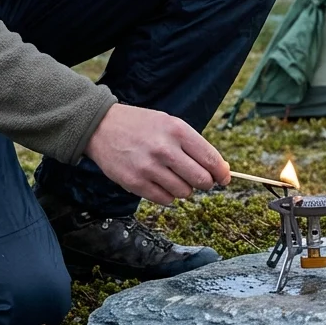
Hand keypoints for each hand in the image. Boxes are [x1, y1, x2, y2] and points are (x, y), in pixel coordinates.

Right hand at [84, 103, 229, 204]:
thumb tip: (222, 170)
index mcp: (177, 130)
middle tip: (198, 179)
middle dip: (205, 183)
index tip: (224, 178)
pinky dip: (167, 195)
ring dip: (184, 189)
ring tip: (172, 176)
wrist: (101, 127)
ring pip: (184, 193)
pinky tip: (159, 182)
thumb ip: (195, 146)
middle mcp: (164, 149)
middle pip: (201, 180)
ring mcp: (149, 168)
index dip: (222, 173)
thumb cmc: (141, 126)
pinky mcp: (135, 183)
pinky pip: (165, 200)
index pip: (211, 159)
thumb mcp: (170, 124)